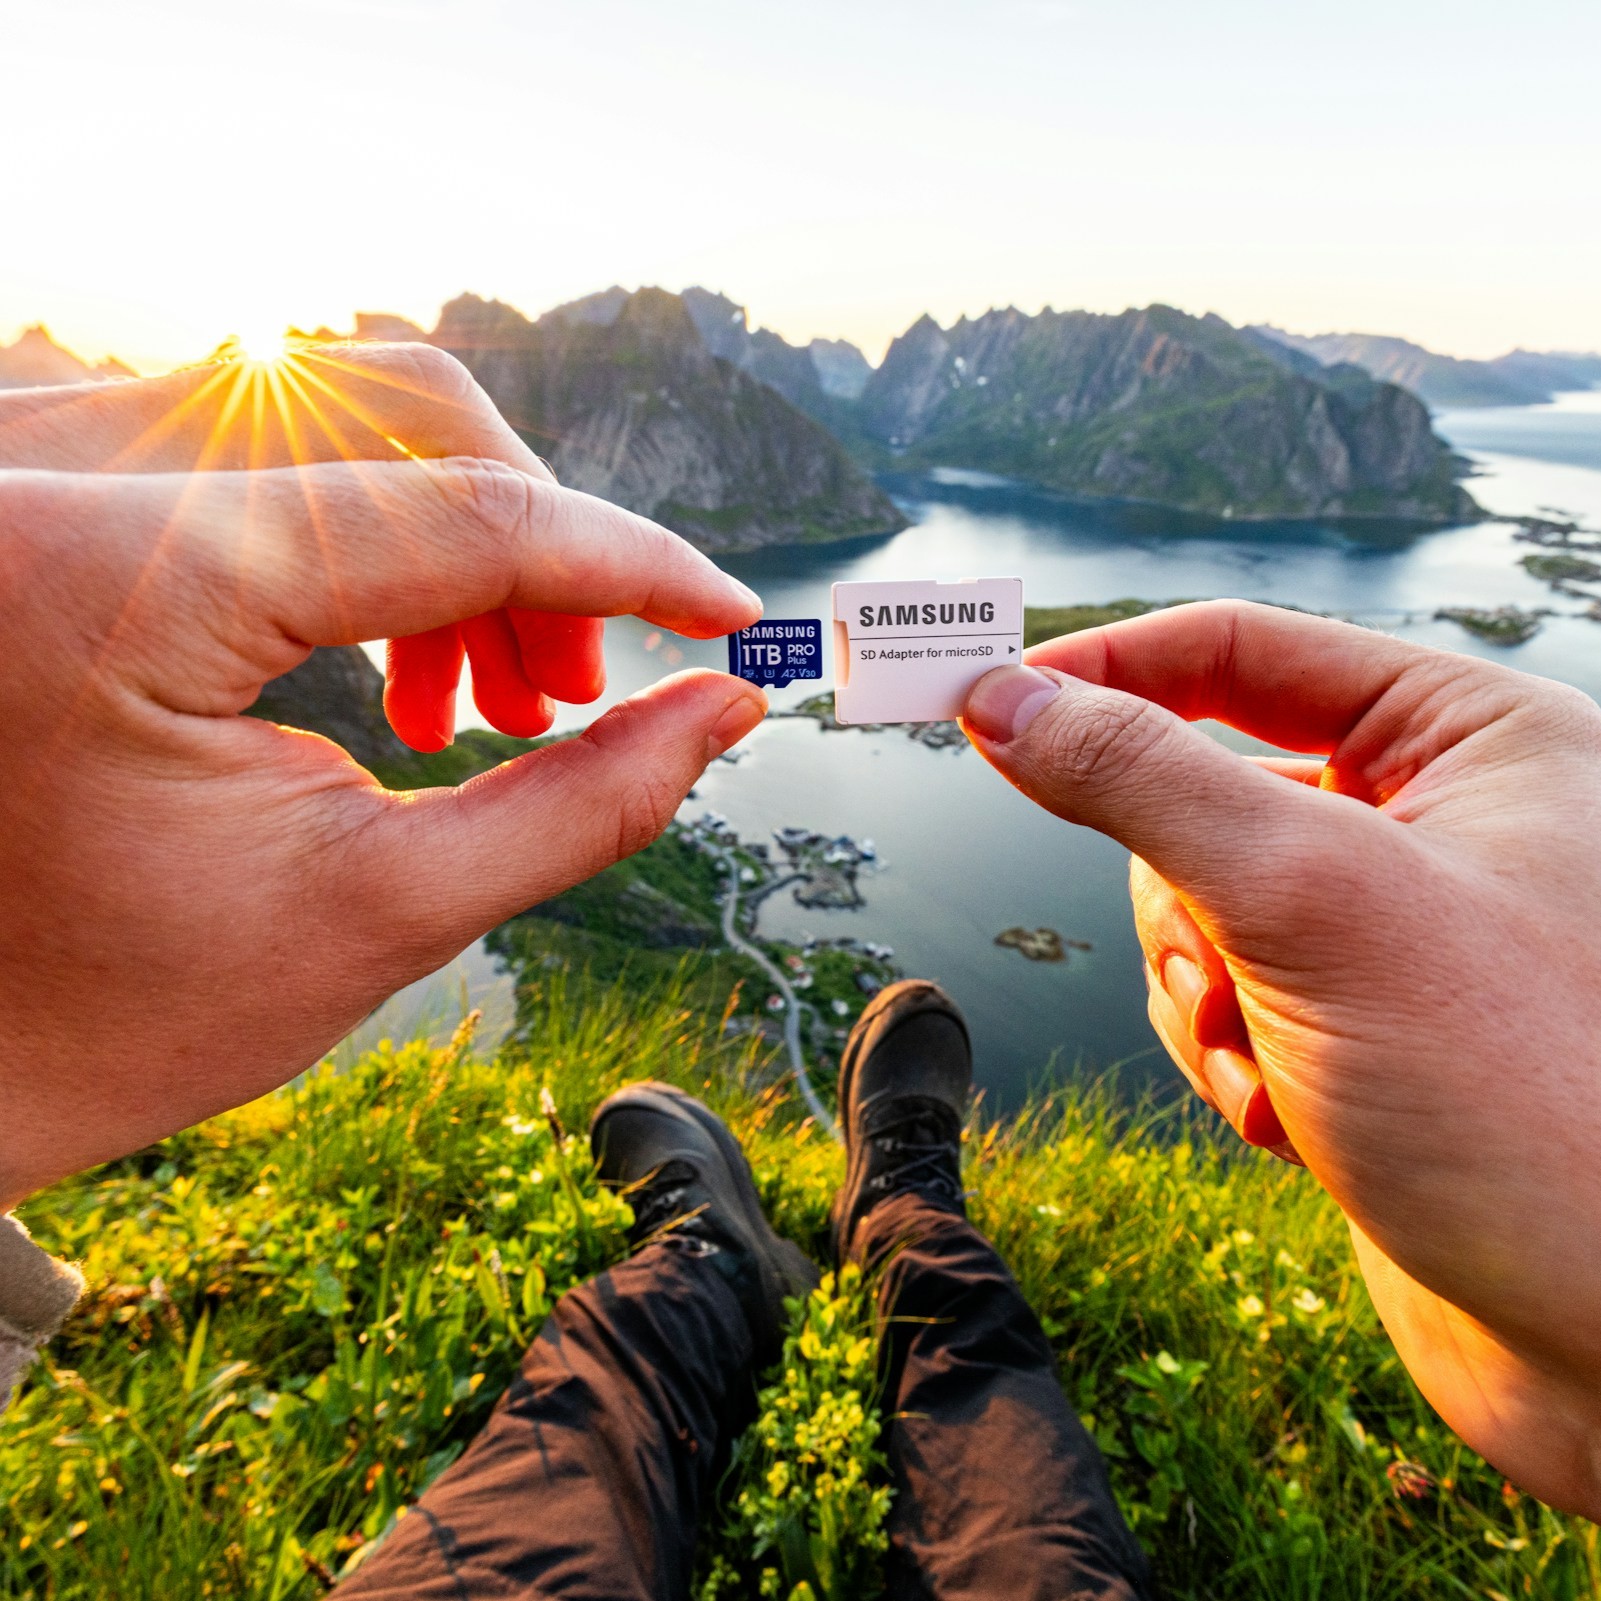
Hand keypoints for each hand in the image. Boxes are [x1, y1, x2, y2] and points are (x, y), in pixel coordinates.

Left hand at [0, 357, 764, 1208]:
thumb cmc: (104, 1018)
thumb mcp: (369, 920)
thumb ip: (577, 803)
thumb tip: (726, 706)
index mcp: (103, 577)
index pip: (455, 513)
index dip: (627, 565)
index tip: (729, 622)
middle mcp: (39, 463)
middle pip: (401, 413)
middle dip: (537, 555)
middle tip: (574, 700)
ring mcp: (23, 449)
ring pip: (335, 411)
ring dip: (454, 542)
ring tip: (479, 705)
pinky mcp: (36, 471)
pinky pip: (252, 434)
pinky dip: (361, 529)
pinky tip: (388, 651)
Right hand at [962, 602, 1600, 1518]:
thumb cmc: (1522, 1097)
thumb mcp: (1303, 901)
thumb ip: (1139, 778)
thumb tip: (1003, 699)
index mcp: (1470, 737)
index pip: (1237, 650)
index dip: (1100, 669)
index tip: (980, 702)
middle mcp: (1442, 817)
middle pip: (1202, 789)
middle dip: (1178, 903)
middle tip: (1212, 978)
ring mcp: (1400, 926)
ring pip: (1199, 904)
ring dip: (1198, 995)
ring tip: (1259, 1069)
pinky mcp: (1366, 1022)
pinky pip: (1226, 993)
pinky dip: (1225, 1054)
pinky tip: (1286, 1120)